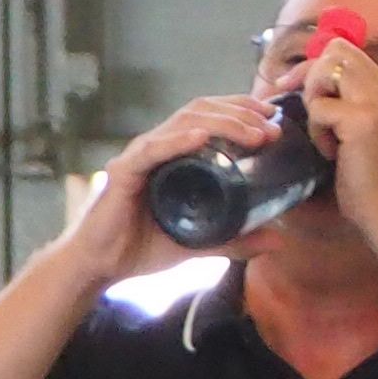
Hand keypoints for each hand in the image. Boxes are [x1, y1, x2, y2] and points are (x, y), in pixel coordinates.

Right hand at [72, 93, 295, 277]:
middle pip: (201, 111)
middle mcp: (157, 147)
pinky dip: (177, 141)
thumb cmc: (139, 249)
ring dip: (222, 123)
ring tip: (253, 133)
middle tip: (272, 128)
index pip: (209, 116)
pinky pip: (152, 150)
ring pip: (183, 122)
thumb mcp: (200, 243)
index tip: (273, 120)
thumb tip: (278, 240)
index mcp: (173, 155)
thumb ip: (235, 239)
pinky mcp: (123, 173)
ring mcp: (139, 157)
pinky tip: (201, 137)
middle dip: (240, 113)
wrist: (99, 268)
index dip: (241, 110)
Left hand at [292, 34, 377, 235]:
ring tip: (325, 135)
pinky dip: (317, 132)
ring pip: (327, 68)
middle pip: (335, 50)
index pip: (346, 52)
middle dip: (309, 77)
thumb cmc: (371, 182)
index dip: (314, 68)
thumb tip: (302, 82)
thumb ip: (345, 104)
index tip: (291, 90)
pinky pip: (320, 108)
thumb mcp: (360, 133)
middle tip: (306, 111)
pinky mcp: (365, 120)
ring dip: (314, 100)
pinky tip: (332, 155)